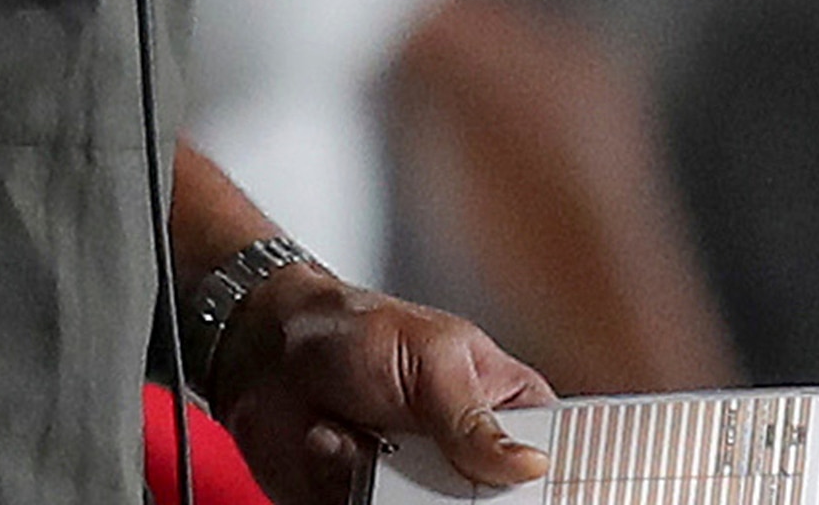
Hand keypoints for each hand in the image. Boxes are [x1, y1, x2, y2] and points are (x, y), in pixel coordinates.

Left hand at [206, 263, 552, 504]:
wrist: (265, 352)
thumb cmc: (354, 331)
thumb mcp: (427, 355)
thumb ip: (473, 414)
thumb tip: (529, 463)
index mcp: (503, 414)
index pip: (553, 462)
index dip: (547, 482)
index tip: (519, 485)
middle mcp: (466, 465)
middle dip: (455, 495)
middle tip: (425, 461)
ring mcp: (418, 495)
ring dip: (389, 490)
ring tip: (363, 437)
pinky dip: (344, 491)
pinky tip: (333, 449)